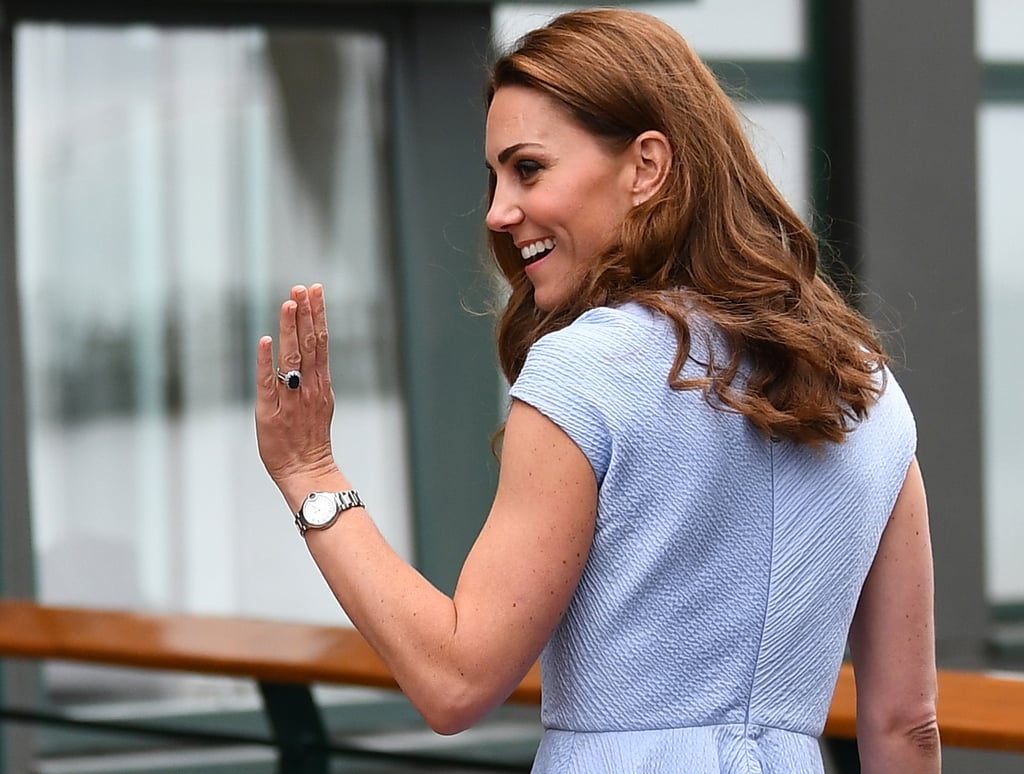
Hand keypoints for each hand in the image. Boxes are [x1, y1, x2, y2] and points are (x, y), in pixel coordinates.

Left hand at [255, 284, 339, 509]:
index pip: (320, 341)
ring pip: (293, 357)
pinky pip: (268, 382)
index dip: (317, 314)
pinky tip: (266, 340)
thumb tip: (313, 350)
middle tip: (304, 287)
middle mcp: (309, 387)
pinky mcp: (271, 412)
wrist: (306, 471)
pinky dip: (267, 361)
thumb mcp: (320, 403)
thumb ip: (315, 377)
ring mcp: (292, 399)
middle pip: (309, 343)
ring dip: (290, 328)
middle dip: (306, 313)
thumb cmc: (310, 440)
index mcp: (321, 383)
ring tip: (289, 302)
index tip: (315, 289)